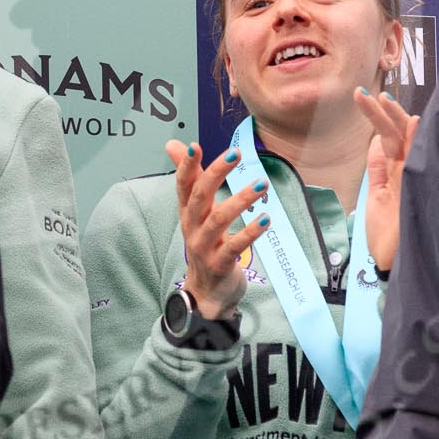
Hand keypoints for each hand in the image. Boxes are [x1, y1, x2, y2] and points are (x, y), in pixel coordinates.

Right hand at [164, 139, 266, 321]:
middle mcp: (192, 227)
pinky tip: (266, 220)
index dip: (186, 166)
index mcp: (187, 212)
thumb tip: (172, 144)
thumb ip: (191, 179)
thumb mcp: (196, 212)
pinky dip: (250, 232)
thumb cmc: (205, 245)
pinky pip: (234, 247)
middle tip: (236, 154)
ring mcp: (204, 247)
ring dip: (241, 200)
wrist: (206, 293)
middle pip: (200, 196)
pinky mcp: (220, 264)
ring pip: (219, 219)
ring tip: (261, 184)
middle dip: (216, 173)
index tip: (195, 145)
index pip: (183, 184)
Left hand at [354, 89, 419, 273]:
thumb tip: (375, 142)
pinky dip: (415, 140)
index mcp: (395, 173)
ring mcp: (413, 178)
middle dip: (385, 113)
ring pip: (406, 142)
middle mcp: (406, 172)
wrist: (396, 263)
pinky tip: (411, 121)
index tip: (367, 98)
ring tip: (382, 97)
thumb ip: (378, 169)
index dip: (379, 119)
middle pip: (398, 135)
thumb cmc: (387, 234)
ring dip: (395, 119)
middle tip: (370, 93)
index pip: (389, 139)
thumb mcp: (375, 196)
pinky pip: (417, 159)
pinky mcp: (417, 187)